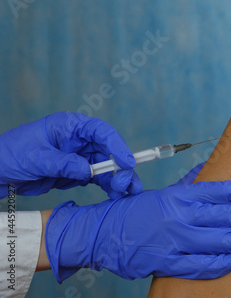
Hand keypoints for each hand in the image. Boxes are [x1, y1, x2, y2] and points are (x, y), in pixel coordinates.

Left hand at [0, 111, 141, 198]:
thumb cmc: (10, 155)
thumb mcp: (36, 158)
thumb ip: (64, 163)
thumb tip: (89, 171)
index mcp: (69, 126)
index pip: (100, 132)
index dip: (117, 145)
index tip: (127, 162)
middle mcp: (78, 140)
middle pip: (108, 151)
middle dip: (121, 167)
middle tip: (127, 183)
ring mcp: (79, 157)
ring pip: (107, 167)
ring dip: (118, 179)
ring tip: (127, 193)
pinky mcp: (76, 173)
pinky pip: (97, 179)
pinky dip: (108, 187)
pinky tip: (116, 195)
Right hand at [45, 164, 230, 281]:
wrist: (102, 234)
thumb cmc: (137, 212)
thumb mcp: (165, 193)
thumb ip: (189, 185)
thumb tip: (210, 170)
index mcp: (180, 196)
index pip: (221, 190)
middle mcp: (180, 216)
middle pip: (225, 213)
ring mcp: (174, 241)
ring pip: (216, 240)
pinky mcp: (166, 262)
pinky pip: (198, 265)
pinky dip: (219, 264)